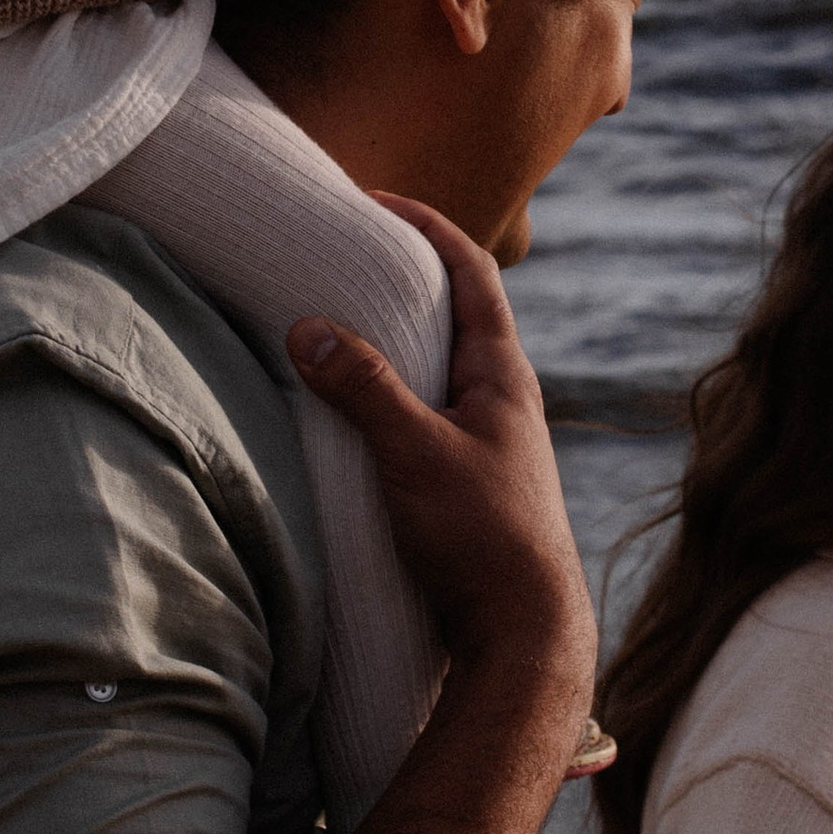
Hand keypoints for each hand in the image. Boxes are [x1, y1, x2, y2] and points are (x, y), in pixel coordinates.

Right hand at [289, 199, 594, 685]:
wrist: (523, 634)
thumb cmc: (482, 539)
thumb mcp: (415, 453)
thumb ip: (364, 388)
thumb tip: (309, 327)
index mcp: (504, 374)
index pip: (472, 271)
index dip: (428, 226)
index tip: (377, 199)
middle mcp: (503, 400)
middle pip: (456, 312)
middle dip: (404, 276)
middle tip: (343, 253)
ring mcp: (488, 443)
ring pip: (439, 368)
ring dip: (394, 338)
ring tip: (335, 322)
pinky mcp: (468, 484)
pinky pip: (425, 414)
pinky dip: (389, 393)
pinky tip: (351, 411)